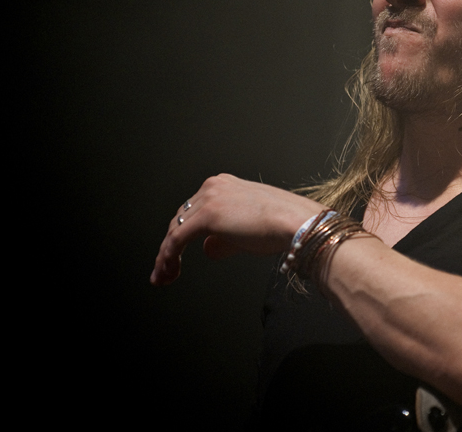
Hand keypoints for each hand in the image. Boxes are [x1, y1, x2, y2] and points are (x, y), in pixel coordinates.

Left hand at [151, 173, 325, 284]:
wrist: (297, 224)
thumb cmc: (283, 227)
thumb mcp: (247, 232)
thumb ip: (223, 238)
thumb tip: (207, 248)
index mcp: (224, 184)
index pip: (193, 210)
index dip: (181, 235)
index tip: (177, 255)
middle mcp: (214, 186)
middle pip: (180, 219)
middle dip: (170, 247)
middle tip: (166, 270)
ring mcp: (209, 198)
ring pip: (175, 230)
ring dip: (166, 256)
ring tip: (164, 276)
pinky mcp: (207, 215)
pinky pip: (177, 239)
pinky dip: (168, 257)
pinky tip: (168, 272)